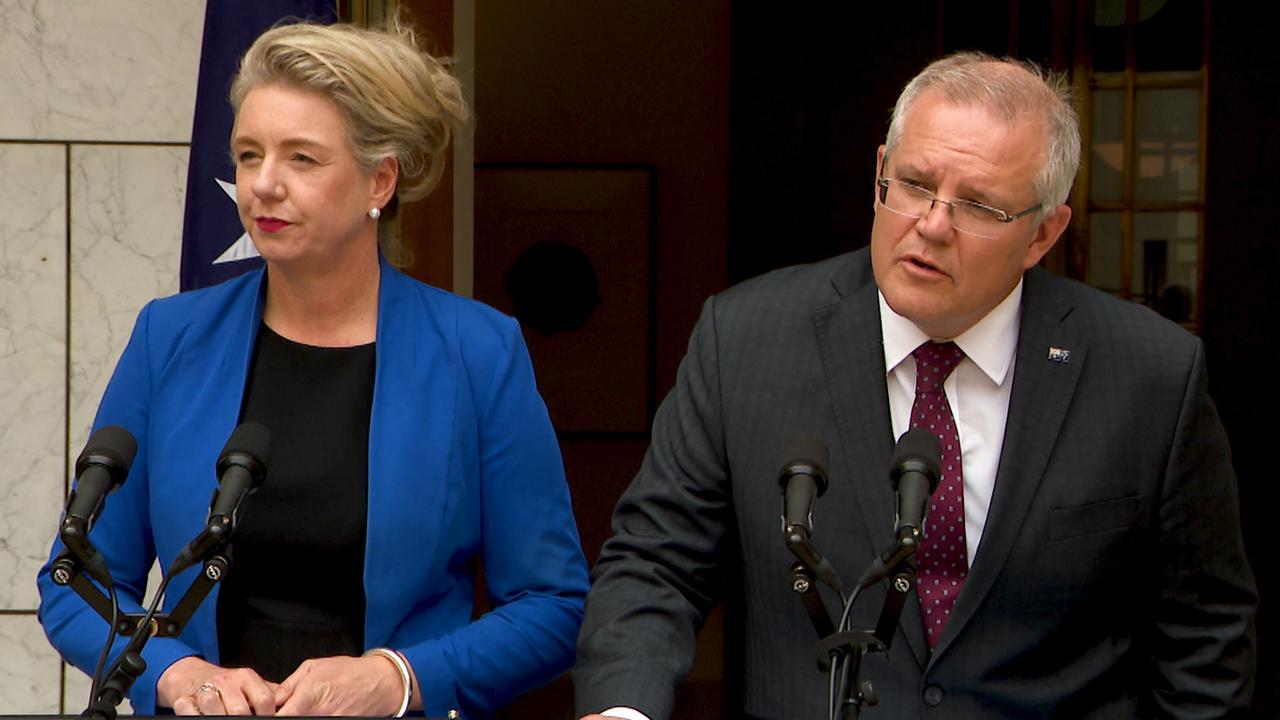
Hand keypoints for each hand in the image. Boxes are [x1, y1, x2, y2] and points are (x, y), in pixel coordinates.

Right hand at [158, 656, 277, 714]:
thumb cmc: (226, 683)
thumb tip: (288, 703)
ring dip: (218, 716)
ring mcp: (206, 688)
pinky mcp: (185, 696)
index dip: (268, 715)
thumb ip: (267, 692)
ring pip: (212, 704)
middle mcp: (227, 681)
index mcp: (246, 677)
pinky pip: (187, 707)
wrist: (191, 674)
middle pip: (239, 709)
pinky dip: (193, 714)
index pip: (264, 699)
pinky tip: (201, 717)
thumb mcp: (249, 683)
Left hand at [274, 655, 406, 715]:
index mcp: (308, 695)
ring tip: (308, 707)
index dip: (270, 714)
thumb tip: (272, 696)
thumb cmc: (349, 672)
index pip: (279, 716)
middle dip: (284, 715)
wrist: (379, 683)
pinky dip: (313, 718)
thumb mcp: (314, 667)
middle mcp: (317, 713)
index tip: (269, 711)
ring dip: (301, 715)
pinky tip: (317, 711)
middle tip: (288, 707)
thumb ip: (289, 684)